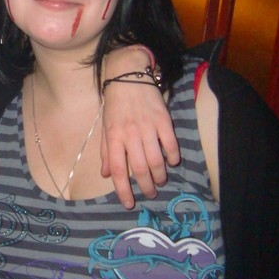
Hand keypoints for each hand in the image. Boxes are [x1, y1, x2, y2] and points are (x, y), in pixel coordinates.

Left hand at [100, 52, 179, 208]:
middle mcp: (130, 134)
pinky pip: (170, 144)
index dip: (123, 190)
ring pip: (156, 160)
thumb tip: (106, 174)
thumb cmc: (115, 104)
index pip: (118, 171)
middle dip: (146, 186)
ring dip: (159, 175)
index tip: (129, 203)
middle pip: (139, 169)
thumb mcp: (105, 127)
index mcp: (113, 138)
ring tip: (160, 181)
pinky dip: (172, 157)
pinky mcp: (163, 119)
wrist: (127, 75)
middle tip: (150, 193)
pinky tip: (172, 162)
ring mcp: (147, 127)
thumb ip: (106, 152)